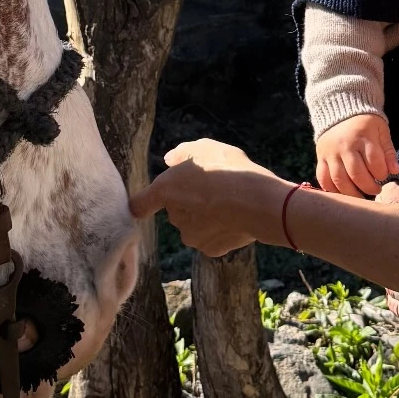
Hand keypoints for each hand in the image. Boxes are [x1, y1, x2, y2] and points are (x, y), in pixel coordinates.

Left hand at [131, 138, 283, 256]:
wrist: (259, 203)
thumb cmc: (231, 170)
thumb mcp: (207, 147)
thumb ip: (184, 153)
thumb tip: (171, 159)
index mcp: (166, 190)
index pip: (139, 205)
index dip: (144, 203)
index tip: (149, 203)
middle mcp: (174, 216)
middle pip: (175, 210)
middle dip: (189, 202)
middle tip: (212, 189)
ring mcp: (192, 236)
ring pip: (194, 226)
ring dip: (205, 217)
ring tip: (229, 203)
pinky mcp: (210, 249)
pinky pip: (212, 238)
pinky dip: (221, 230)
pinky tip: (236, 218)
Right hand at [315, 113, 398, 197]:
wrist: (340, 110)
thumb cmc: (365, 124)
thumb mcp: (381, 131)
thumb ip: (388, 151)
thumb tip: (395, 171)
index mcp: (362, 137)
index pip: (374, 162)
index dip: (382, 174)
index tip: (384, 175)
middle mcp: (345, 146)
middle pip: (356, 174)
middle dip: (369, 187)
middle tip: (376, 190)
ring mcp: (330, 153)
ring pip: (339, 180)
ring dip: (352, 194)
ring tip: (362, 196)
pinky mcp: (320, 158)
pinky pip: (323, 178)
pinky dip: (332, 190)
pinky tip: (343, 194)